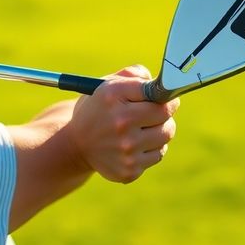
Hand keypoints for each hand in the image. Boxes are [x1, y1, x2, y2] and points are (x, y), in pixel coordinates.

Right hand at [68, 65, 179, 182]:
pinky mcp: (129, 169)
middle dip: (165, 112)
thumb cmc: (99, 109)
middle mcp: (120, 122)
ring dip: (161, 130)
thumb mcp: (107, 84)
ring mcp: (125, 149)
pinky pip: (158, 154)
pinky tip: (136, 146)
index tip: (167, 97)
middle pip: (165, 114)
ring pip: (166, 135)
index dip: (166, 95)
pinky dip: (152, 149)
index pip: (157, 92)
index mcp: (113, 95)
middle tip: (158, 112)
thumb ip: (133, 75)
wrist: (76, 145)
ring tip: (145, 129)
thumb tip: (159, 82)